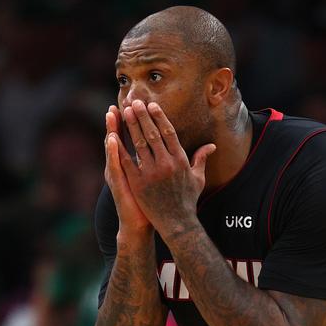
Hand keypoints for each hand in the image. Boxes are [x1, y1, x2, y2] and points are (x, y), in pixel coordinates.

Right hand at [104, 105, 152, 237]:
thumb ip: (160, 163)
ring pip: (114, 148)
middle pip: (120, 139)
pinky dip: (113, 152)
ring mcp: (119, 174)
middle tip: (118, 102)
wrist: (138, 225)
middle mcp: (122, 167)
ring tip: (111, 113)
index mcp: (131, 164)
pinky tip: (112, 139)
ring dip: (112, 130)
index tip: (133, 106)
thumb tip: (169, 151)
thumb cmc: (148, 204)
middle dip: (120, 120)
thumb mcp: (152, 180)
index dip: (131, 122)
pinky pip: (116, 166)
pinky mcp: (119, 184)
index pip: (131, 138)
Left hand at [116, 100, 215, 237]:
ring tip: (125, 111)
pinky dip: (120, 147)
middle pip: (153, 134)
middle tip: (135, 102)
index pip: (169, 132)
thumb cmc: (188, 201)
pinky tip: (113, 135)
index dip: (159, 117)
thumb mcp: (198, 178)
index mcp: (180, 160)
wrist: (177, 223)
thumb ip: (201, 159)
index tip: (152, 105)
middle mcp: (166, 163)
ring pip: (139, 143)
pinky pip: (127, 161)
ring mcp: (151, 173)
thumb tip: (211, 146)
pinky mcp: (138, 182)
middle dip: (143, 116)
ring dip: (132, 125)